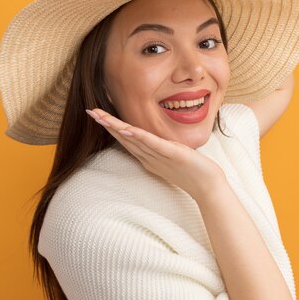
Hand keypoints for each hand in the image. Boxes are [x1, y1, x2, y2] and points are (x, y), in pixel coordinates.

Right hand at [86, 108, 225, 199]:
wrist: (208, 187)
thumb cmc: (193, 172)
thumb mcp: (173, 156)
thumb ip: (161, 148)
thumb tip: (155, 140)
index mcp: (149, 156)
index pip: (127, 139)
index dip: (112, 127)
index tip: (98, 114)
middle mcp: (150, 157)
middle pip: (124, 138)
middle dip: (107, 125)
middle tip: (90, 112)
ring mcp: (159, 156)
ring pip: (134, 140)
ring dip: (116, 128)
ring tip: (101, 117)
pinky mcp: (172, 155)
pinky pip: (152, 144)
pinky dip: (139, 136)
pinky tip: (127, 129)